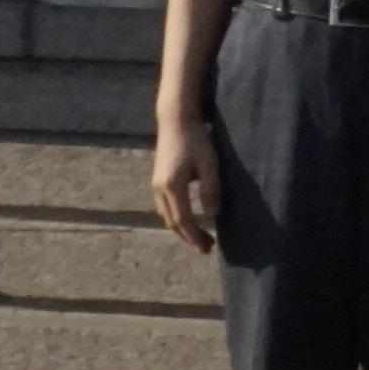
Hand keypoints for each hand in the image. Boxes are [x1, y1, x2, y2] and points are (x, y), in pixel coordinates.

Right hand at [150, 117, 219, 253]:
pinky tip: (189, 220)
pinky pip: (165, 207)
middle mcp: (159, 189)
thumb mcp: (210, 164)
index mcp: (172, 186)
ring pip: (167, 215)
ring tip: (200, 237)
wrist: (175, 121)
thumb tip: (212, 216)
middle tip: (207, 248)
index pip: (183, 220)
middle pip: (172, 222)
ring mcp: (156, 184)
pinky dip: (176, 218)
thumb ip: (210, 190)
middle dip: (189, 237)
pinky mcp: (158, 180)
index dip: (195, 237)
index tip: (207, 248)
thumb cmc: (197, 140)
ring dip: (182, 229)